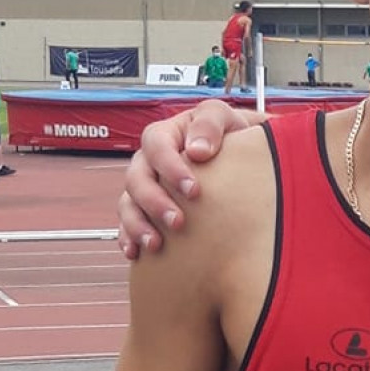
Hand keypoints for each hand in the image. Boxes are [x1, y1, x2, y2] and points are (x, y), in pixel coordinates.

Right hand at [117, 98, 243, 259]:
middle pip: (136, 178)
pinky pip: (126, 224)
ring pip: (127, 204)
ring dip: (137, 224)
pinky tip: (136, 253)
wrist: (243, 157)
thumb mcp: (225, 117)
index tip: (194, 190)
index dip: (170, 168)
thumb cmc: (233, 134)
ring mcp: (145, 186)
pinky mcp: (145, 210)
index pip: (156, 146)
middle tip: (178, 222)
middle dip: (154, 201)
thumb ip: (210, 123)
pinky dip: (128, 237)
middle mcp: (149, 161)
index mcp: (165, 135)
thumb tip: (197, 151)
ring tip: (155, 244)